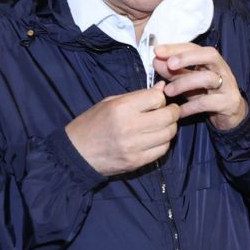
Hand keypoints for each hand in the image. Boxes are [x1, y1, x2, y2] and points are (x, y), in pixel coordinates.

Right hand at [65, 83, 180, 174]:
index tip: (158, 101)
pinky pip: (162, 150)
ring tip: (162, 125)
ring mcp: (135, 146)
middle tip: (169, 111)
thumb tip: (162, 87)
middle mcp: (130, 127)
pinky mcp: (137, 161)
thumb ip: (138, 96)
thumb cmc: (93, 123)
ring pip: (168, 134)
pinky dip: (163, 142)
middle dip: (173, 112)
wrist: (77, 153)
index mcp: (122, 108)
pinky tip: (156, 138)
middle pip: (168, 117)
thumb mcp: (110, 103)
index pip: (157, 98)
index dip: (161, 98)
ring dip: (170, 127)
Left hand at [153, 44, 247, 131]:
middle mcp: (222, 69)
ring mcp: (227, 85)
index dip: (177, 48)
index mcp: (212, 61)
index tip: (158, 51)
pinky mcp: (228, 103)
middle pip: (209, 55)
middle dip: (187, 57)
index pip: (195, 47)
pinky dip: (190, 107)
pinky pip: (207, 102)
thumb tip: (156, 60)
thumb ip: (174, 71)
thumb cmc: (208, 95)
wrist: (231, 115)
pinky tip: (178, 111)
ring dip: (184, 83)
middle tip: (169, 64)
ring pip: (208, 78)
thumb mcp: (190, 81)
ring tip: (167, 91)